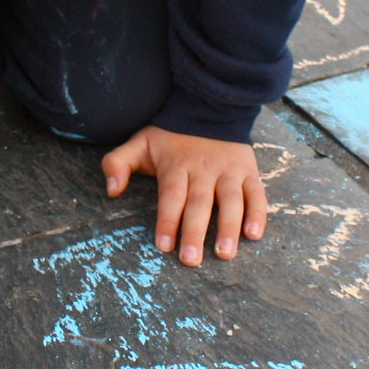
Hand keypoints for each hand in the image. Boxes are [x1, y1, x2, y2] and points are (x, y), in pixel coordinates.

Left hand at [101, 125, 267, 265]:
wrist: (209, 108)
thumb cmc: (170, 136)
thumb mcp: (140, 142)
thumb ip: (117, 163)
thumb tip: (111, 191)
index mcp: (176, 165)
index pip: (172, 195)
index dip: (168, 220)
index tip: (164, 245)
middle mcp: (204, 170)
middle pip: (200, 203)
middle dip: (195, 232)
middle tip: (190, 260)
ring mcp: (228, 171)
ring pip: (230, 201)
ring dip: (228, 227)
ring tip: (224, 254)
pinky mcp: (248, 172)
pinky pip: (256, 193)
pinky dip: (258, 213)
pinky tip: (254, 234)